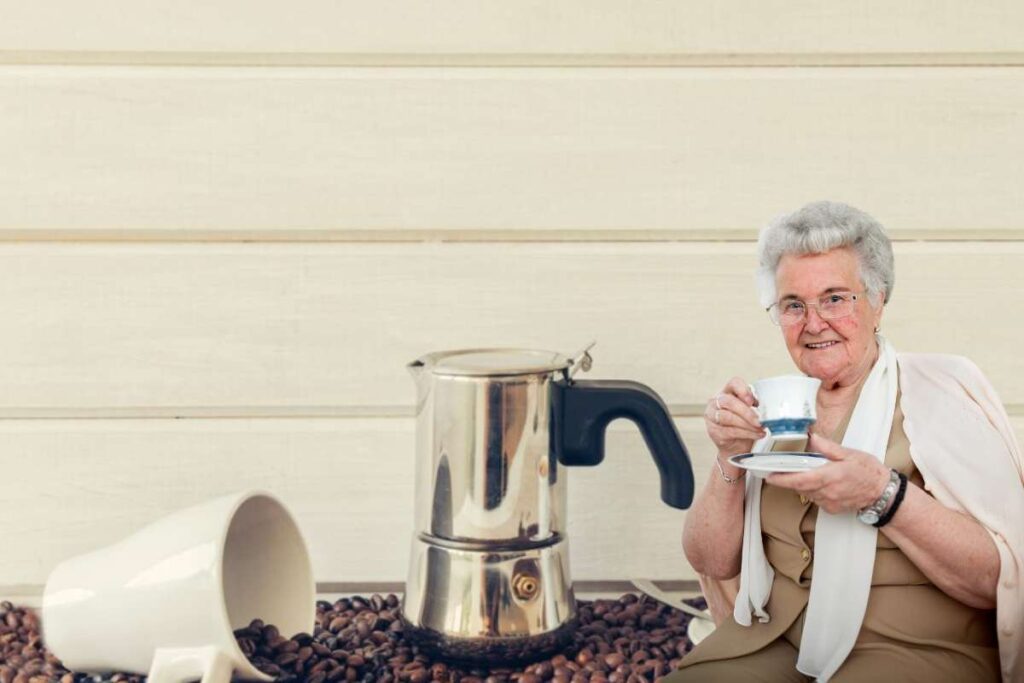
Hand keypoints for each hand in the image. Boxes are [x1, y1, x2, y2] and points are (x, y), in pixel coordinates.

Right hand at [704, 377, 765, 457]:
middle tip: (760, 420)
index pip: (733, 383)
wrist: (736, 446)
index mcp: (727, 392)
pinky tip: (756, 434)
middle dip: (747, 412)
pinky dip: (746, 433)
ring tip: (760, 429)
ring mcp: (712, 416)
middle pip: (729, 402)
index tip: (753, 401)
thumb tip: (766, 407)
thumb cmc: (743, 425)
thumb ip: (754, 405)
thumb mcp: (750, 412)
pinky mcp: (713, 431)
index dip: (743, 390)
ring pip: (728, 417)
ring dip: (747, 424)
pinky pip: (730, 431)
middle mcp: (716, 402)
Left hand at [766, 433, 890, 513]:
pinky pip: (815, 499)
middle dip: (788, 479)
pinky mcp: (831, 509)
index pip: (801, 479)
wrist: (882, 492)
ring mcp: (829, 502)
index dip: (783, 479)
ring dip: (801, 484)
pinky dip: (812, 490)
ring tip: (807, 472)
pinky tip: (819, 482)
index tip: (770, 475)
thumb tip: (813, 438)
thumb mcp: (849, 453)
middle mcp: (828, 492)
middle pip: (800, 486)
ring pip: (806, 493)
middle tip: (778, 470)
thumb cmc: (868, 471)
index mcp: (831, 476)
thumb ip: (828, 447)